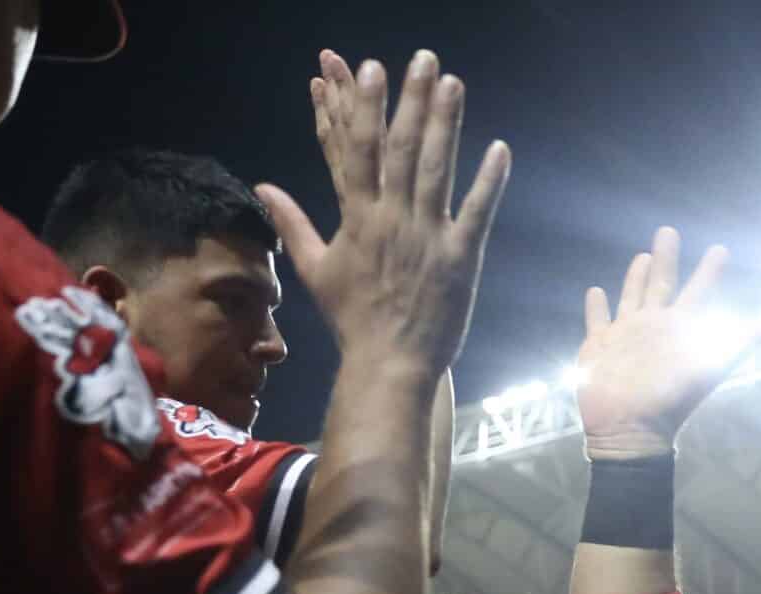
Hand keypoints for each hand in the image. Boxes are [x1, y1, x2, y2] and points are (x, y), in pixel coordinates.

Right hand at [261, 49, 511, 376]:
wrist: (388, 365)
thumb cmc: (353, 319)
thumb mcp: (315, 270)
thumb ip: (291, 223)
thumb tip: (262, 187)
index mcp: (356, 218)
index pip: (354, 150)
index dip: (359, 106)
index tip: (365, 67)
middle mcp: (390, 220)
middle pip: (398, 149)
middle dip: (408, 101)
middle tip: (421, 60)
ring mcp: (426, 238)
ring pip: (434, 171)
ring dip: (445, 125)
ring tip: (452, 83)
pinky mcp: (459, 260)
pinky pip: (476, 214)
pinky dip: (489, 182)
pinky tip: (499, 148)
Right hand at [576, 226, 752, 460]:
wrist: (631, 428)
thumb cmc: (672, 395)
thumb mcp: (712, 362)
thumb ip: (744, 339)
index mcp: (681, 328)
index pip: (699, 291)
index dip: (710, 271)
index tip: (720, 249)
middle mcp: (655, 327)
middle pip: (662, 284)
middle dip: (665, 259)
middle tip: (667, 230)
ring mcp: (626, 335)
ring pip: (632, 297)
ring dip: (635, 277)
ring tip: (640, 257)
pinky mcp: (598, 346)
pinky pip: (597, 321)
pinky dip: (596, 307)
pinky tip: (595, 291)